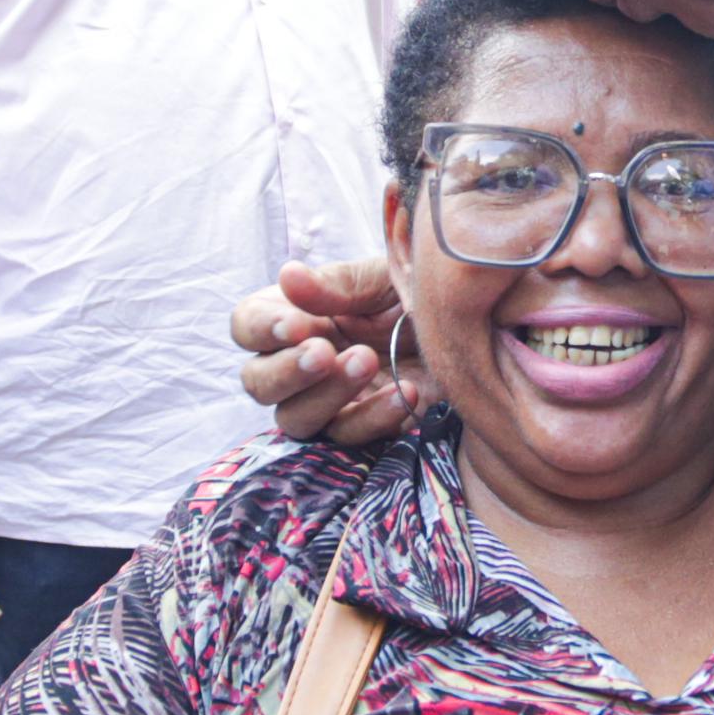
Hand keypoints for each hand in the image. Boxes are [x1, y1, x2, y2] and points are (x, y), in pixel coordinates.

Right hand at [229, 254, 423, 445]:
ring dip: (327, 395)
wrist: (466, 326)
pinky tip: (406, 391)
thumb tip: (288, 276)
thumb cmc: (413, 293)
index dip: (262, 330)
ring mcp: (327, 401)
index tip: (296, 325)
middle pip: (258, 383)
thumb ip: (336, 285)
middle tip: (325, 354)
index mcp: (293, 316)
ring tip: (368, 362)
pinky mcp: (363, 427)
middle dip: (287, 371)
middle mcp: (298, 364)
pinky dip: (375, 417)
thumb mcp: (380, 278)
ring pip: (295, 419)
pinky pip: (351, 438)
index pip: (247, 327)